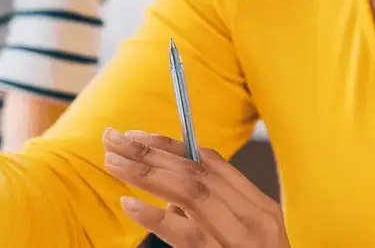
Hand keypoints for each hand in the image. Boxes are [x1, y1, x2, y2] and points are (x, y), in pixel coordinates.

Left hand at [102, 128, 286, 247]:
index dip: (170, 146)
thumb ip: (218, 210)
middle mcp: (254, 222)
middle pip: (197, 173)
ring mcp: (240, 244)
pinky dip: (157, 218)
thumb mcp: (245, 236)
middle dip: (151, 153)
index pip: (211, 164)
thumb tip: (170, 187)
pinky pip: (187, 237)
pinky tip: (131, 205)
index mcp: (261, 209)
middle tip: (113, 140)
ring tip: (113, 163)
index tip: (136, 137)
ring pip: (192, 195)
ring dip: (148, 174)